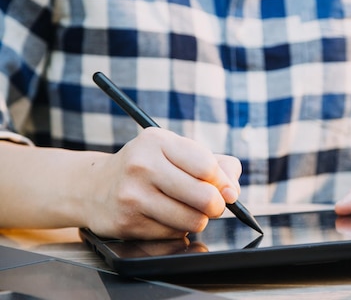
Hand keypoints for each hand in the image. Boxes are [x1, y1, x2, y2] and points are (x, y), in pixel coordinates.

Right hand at [84, 128, 241, 239]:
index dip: (224, 183)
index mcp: (157, 141)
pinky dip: (177, 229)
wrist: (94, 187)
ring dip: (197, 219)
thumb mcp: (176, 152)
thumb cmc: (147, 167)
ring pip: (192, 220)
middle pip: (204, 196)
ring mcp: (132, 195)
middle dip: (216, 205)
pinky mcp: (127, 222)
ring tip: (187, 209)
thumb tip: (233, 190)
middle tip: (212, 205)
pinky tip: (165, 217)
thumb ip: (216, 164)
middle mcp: (142, 165)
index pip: (206, 166)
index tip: (227, 191)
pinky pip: (173, 233)